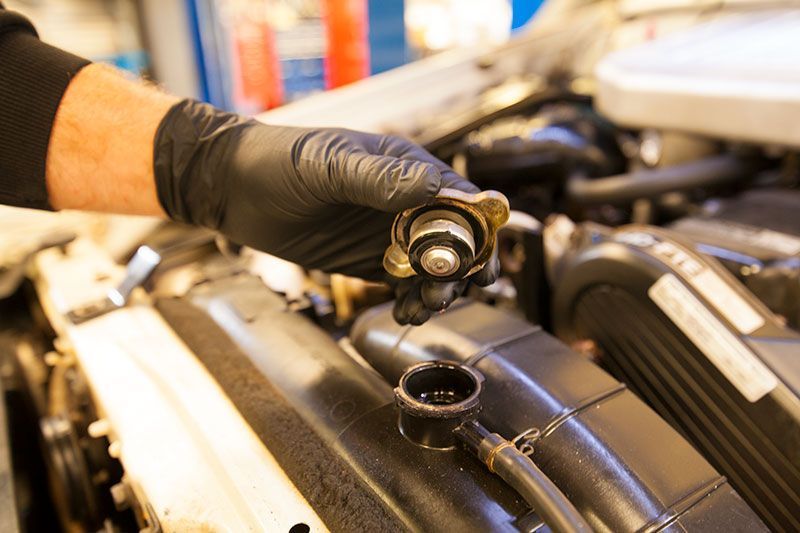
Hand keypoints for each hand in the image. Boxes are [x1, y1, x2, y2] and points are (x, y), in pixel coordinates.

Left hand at [154, 100, 498, 323]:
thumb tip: (433, 185)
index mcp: (405, 168)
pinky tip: (402, 313)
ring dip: (435, 291)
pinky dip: (409, 301)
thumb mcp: (329, 166)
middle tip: (444, 292)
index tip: (475, 261)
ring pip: (431, 268)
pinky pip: (402, 285)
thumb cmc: (280, 162)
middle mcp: (405, 201)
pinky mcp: (368, 261)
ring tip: (421, 308)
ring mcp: (388, 233)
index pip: (457, 200)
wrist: (234, 189)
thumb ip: (379, 178)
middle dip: (457, 270)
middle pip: (453, 240)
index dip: (473, 231)